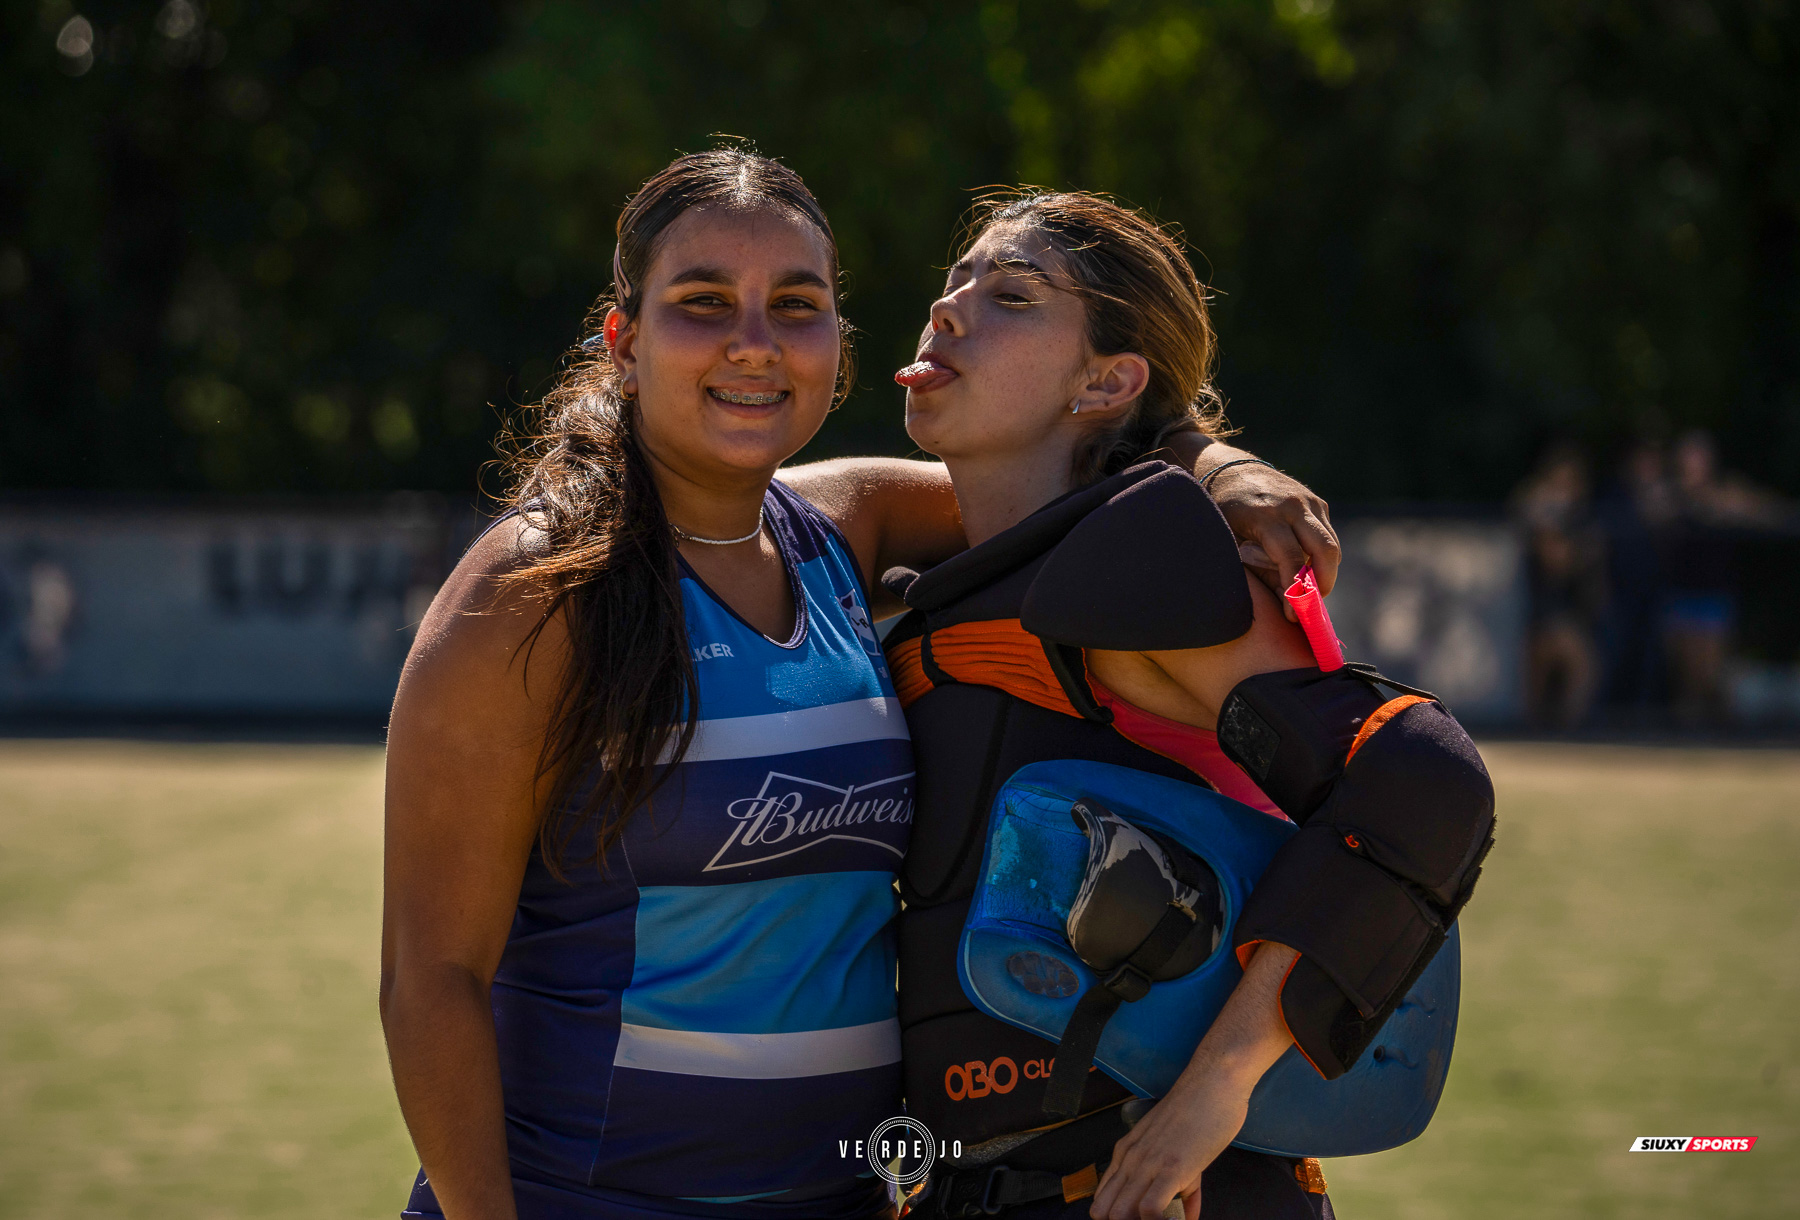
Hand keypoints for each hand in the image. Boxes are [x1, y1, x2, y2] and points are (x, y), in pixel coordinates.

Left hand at [1088, 1068, 1254, 1219]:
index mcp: (1126, 1153)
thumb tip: (1186, 1218)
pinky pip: (1150, 1209)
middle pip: (1106, 1211)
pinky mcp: (1171, 1168)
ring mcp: (1148, 1163)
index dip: (1121, 1217)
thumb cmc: (1198, 1111)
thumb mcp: (1178, 1149)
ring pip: (1120, 1214)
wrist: (1213, 1083)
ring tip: (1168, 1218)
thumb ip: (1181, 1188)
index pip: (1103, 1200)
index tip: (1142, 1218)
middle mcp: (1129, 1159)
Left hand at [1205, 462, 1338, 618]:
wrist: (1227, 468)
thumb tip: (1286, 602)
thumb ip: (1257, 570)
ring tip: (1307, 591)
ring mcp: (1308, 500)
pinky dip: (1322, 555)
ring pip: (1331, 544)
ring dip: (1325, 571)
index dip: (1295, 591)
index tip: (1293, 615)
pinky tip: (1304, 568)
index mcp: (1265, 515)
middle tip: (1311, 605)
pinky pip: (1327, 534)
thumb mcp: (1230, 541)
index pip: (1292, 559)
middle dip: (1323, 583)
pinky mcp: (1316, 501)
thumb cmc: (1222, 511)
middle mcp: (1292, 505)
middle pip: (1325, 550)